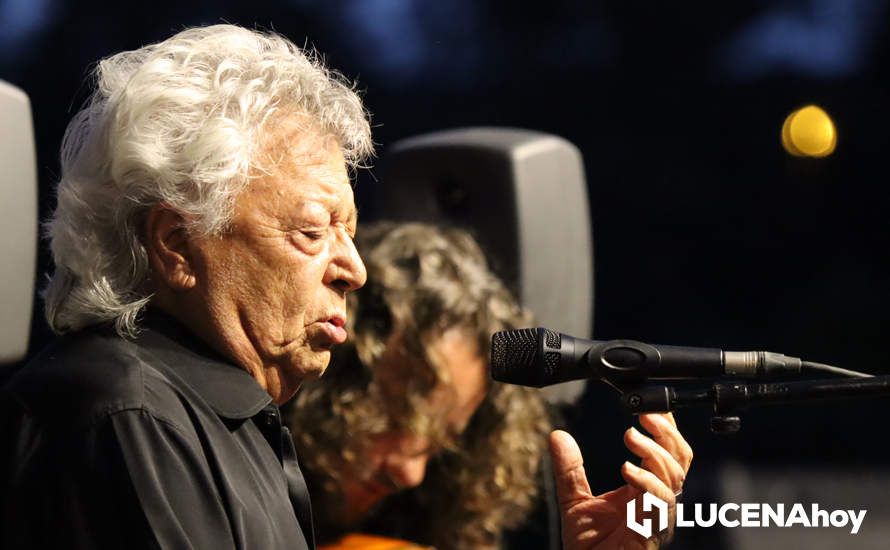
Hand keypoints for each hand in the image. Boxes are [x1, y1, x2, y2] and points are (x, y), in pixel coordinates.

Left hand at [550, 413, 692, 549]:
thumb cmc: (590, 547)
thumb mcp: (574, 499)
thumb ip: (569, 469)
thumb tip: (558, 436)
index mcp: (645, 488)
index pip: (667, 452)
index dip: (665, 428)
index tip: (650, 407)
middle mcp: (656, 500)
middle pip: (679, 459)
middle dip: (667, 433)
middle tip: (644, 416)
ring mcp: (657, 515)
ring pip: (674, 476)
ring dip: (654, 451)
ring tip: (631, 436)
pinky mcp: (652, 530)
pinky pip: (659, 502)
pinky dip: (646, 481)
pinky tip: (627, 469)